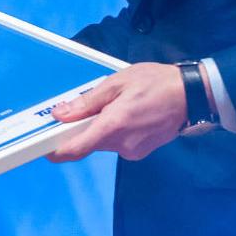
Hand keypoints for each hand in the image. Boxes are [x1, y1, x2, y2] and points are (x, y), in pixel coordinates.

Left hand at [47, 63, 187, 162]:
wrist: (192, 95)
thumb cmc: (155, 83)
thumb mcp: (117, 83)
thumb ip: (87, 102)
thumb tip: (60, 115)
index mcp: (113, 126)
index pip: (76, 149)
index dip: (56, 151)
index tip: (43, 148)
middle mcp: (121, 144)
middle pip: (89, 142)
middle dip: (83, 128)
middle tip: (86, 107)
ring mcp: (133, 151)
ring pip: (104, 142)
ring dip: (101, 127)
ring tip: (117, 105)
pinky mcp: (141, 151)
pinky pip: (118, 142)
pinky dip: (115, 131)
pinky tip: (128, 114)